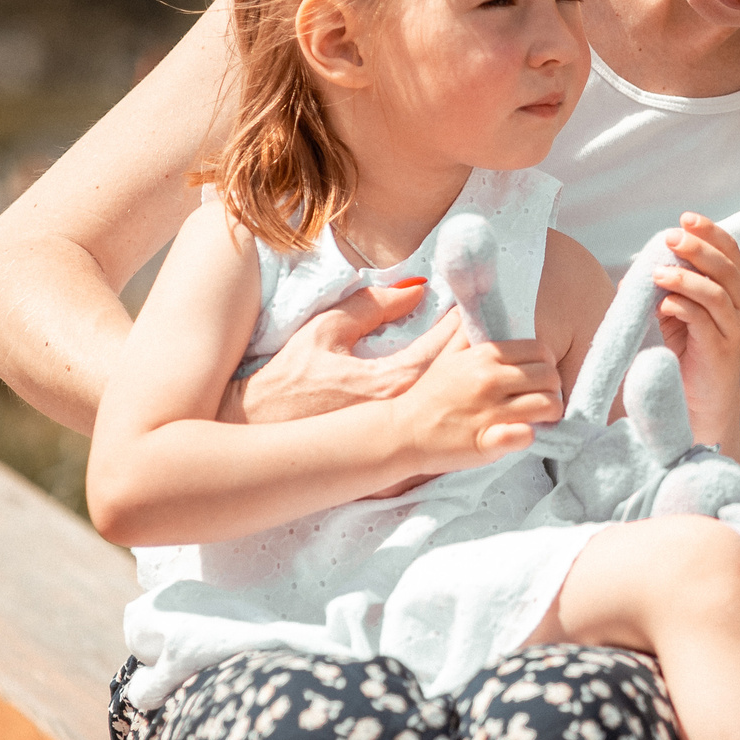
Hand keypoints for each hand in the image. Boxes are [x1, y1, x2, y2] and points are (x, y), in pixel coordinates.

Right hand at [220, 278, 460, 423]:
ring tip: (476, 358)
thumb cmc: (287, 381)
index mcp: (391, 380)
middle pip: (455, 376)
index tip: (470, 305)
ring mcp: (398, 434)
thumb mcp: (326, 331)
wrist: (257, 430)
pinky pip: (428, 422)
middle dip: (470, 350)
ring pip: (447, 402)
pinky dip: (444, 404)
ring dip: (462, 378)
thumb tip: (415, 290)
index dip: (461, 322)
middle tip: (481, 327)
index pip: (445, 345)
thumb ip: (372, 307)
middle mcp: (403, 409)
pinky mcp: (389, 449)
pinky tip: (450, 392)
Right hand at [386, 323, 563, 473]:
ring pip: (548, 404)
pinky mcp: (489, 442)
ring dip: (549, 412)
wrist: (402, 431)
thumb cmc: (430, 394)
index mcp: (485, 356)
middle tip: (541, 397)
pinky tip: (521, 433)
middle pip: (550, 376)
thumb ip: (465, 329)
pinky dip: (530, 435)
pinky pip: (527, 435)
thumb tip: (476, 300)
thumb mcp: (448, 354)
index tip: (537, 377)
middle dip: (552, 387)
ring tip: (538, 417)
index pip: (541, 350)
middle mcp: (490, 380)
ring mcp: (491, 411)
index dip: (546, 363)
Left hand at [655, 214, 739, 445]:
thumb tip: (641, 265)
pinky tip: (662, 305)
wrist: (701, 399)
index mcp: (738, 290)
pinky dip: (681, 306)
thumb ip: (671, 287)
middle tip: (670, 238)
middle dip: (697, 248)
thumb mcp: (680, 311)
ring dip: (684, 279)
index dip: (710, 232)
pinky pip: (703, 320)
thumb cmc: (690, 350)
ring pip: (716, 293)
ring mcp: (736, 328)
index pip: (730, 251)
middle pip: (726, 267)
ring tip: (657, 274)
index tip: (686, 219)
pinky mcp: (721, 349)